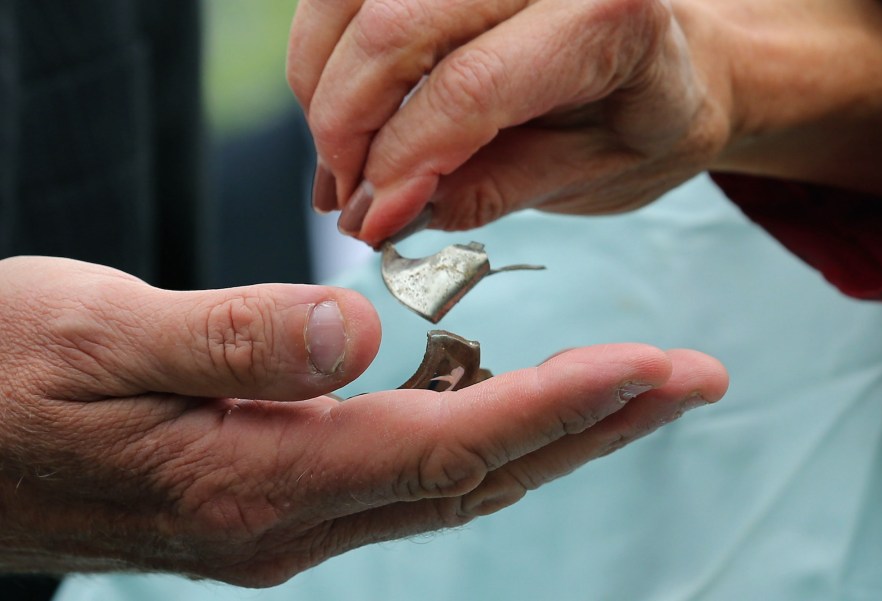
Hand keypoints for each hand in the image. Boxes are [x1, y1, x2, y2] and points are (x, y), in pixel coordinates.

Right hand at [0, 256, 726, 586]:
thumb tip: (357, 333)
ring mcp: (282, 524)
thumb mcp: (99, 333)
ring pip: (450, 481)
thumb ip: (234, 337)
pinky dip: (475, 436)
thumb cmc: (2, 376)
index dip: (557, 406)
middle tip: (689, 380)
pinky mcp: (270, 501)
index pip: (446, 443)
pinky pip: (403, 475)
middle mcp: (285, 523)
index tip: (650, 369)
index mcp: (252, 481)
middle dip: (593, 427)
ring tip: (629, 385)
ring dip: (548, 434)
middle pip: (476, 476)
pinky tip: (503, 398)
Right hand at [289, 0, 881, 246]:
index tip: (372, 220)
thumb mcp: (593, 175)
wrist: (672, 53)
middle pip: (393, 27)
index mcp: (609, 16)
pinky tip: (339, 102)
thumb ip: (492, 190)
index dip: (402, 161)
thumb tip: (389, 210)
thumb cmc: (645, 117)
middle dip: (345, 123)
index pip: (470, 87)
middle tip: (347, 197)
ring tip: (339, 159)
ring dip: (321, 82)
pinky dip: (326, 49)